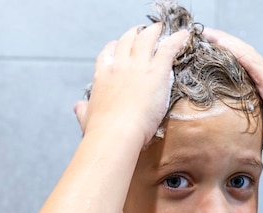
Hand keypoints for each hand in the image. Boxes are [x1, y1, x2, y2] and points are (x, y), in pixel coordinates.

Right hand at [76, 23, 188, 144]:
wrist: (116, 133)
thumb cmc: (101, 130)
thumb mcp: (86, 117)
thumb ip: (83, 109)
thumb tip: (78, 107)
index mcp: (103, 75)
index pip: (108, 53)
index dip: (115, 47)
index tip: (119, 46)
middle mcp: (119, 65)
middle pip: (128, 40)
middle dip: (135, 34)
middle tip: (143, 32)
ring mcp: (138, 66)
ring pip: (147, 39)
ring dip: (154, 32)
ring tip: (160, 29)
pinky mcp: (156, 72)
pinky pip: (168, 49)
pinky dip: (177, 40)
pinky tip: (184, 36)